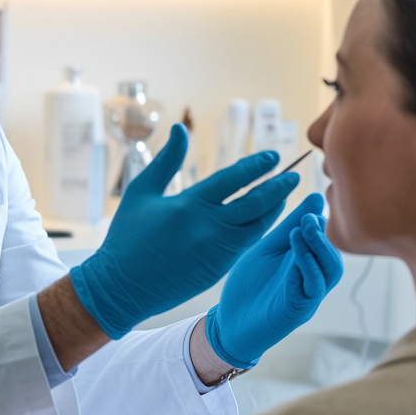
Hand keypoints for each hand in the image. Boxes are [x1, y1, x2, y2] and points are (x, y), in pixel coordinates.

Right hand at [71, 124, 298, 339]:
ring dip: (274, 210)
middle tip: (294, 176)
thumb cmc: (127, 235)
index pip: (234, 179)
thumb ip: (166, 159)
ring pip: (258, 226)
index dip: (256, 166)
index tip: (272, 157)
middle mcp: (209, 227)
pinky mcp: (219, 270)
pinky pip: (248, 245)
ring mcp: (217, 251)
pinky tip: (264, 220)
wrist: (121, 286)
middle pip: (256, 202)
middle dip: (279, 187)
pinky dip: (260, 229)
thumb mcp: (141, 191)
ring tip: (284, 196)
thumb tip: (180, 128)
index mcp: (190, 204)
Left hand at [205, 193, 344, 367]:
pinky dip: (305, 272)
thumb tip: (316, 197)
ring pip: (326, 274)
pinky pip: (310, 292)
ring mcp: (305, 297)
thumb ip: (288, 227)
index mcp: (304, 264)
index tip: (314, 204)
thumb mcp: (267, 249)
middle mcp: (310, 280)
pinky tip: (294, 260)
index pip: (322, 241)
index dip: (319, 224)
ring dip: (317, 251)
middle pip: (331, 258)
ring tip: (302, 232)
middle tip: (308, 218)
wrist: (228, 322)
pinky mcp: (295, 311)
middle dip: (321, 236)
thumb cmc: (249, 285)